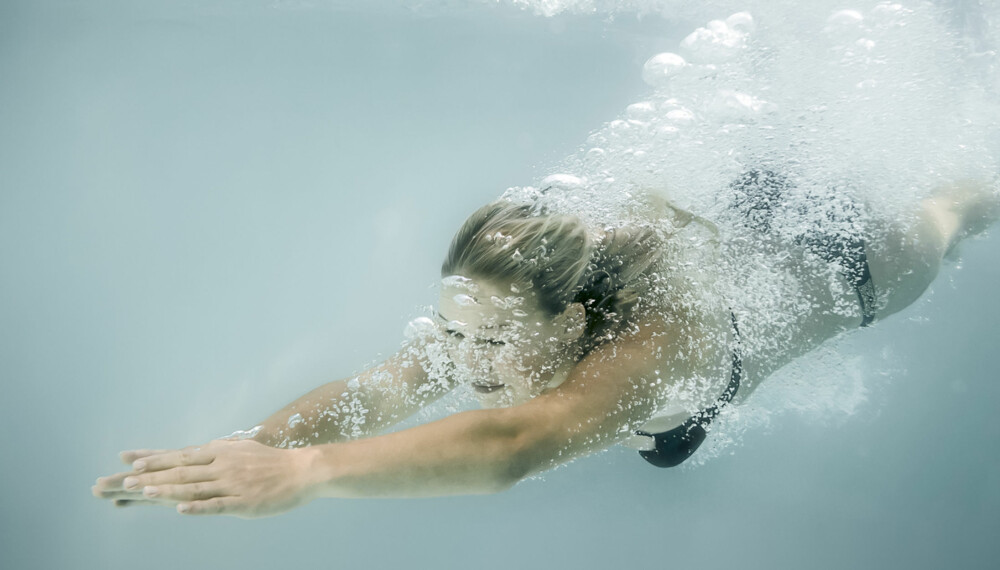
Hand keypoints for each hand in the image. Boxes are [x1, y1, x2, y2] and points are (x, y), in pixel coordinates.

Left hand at [93, 440, 318, 517]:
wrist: (303, 471)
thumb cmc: (272, 462)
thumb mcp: (242, 449)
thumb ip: (218, 452)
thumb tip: (197, 451)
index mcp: (219, 453)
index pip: (179, 455)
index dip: (152, 458)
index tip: (126, 460)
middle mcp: (221, 466)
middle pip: (180, 471)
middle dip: (149, 476)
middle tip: (120, 481)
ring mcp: (232, 485)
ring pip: (194, 488)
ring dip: (167, 489)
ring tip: (142, 491)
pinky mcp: (244, 503)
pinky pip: (218, 506)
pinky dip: (198, 507)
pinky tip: (181, 509)